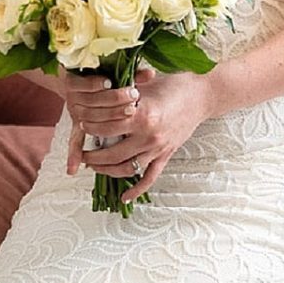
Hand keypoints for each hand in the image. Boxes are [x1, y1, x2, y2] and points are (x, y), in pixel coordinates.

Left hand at [71, 66, 218, 201]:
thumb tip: (96, 100)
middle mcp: (149, 136)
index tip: (82, 126)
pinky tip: (124, 197)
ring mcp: (158, 148)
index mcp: (142, 115)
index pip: (105, 128)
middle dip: (92, 156)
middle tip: (82, 153)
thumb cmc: (172, 85)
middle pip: (111, 154)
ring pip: (127, 168)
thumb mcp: (143, 85)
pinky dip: (137, 190)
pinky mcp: (166, 155)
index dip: (90, 129)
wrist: (202, 95)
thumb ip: (120, 96)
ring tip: (94, 166)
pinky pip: (150, 177)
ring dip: (106, 171)